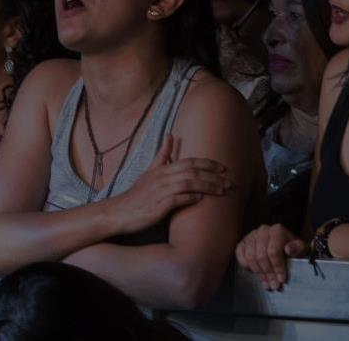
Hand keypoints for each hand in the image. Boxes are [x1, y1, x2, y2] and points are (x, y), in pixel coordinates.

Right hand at [113, 135, 232, 234]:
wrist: (117, 213)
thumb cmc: (136, 195)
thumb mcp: (149, 172)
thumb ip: (162, 155)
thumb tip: (170, 135)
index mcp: (161, 169)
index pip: (189, 162)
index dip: (208, 164)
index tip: (224, 168)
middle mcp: (161, 178)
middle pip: (192, 171)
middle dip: (214, 176)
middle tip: (230, 181)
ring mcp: (159, 192)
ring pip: (188, 184)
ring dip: (208, 187)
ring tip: (222, 191)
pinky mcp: (157, 207)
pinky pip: (176, 199)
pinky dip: (190, 198)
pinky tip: (200, 199)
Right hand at [235, 222, 309, 291]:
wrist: (283, 245)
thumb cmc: (291, 248)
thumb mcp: (300, 248)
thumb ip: (297, 248)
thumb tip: (289, 249)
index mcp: (277, 230)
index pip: (273, 251)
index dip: (277, 267)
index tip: (281, 279)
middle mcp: (263, 230)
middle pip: (261, 256)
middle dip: (268, 273)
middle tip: (273, 284)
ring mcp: (252, 236)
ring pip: (251, 257)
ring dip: (259, 273)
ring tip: (266, 282)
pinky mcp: (243, 242)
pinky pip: (239, 253)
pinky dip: (245, 264)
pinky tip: (253, 270)